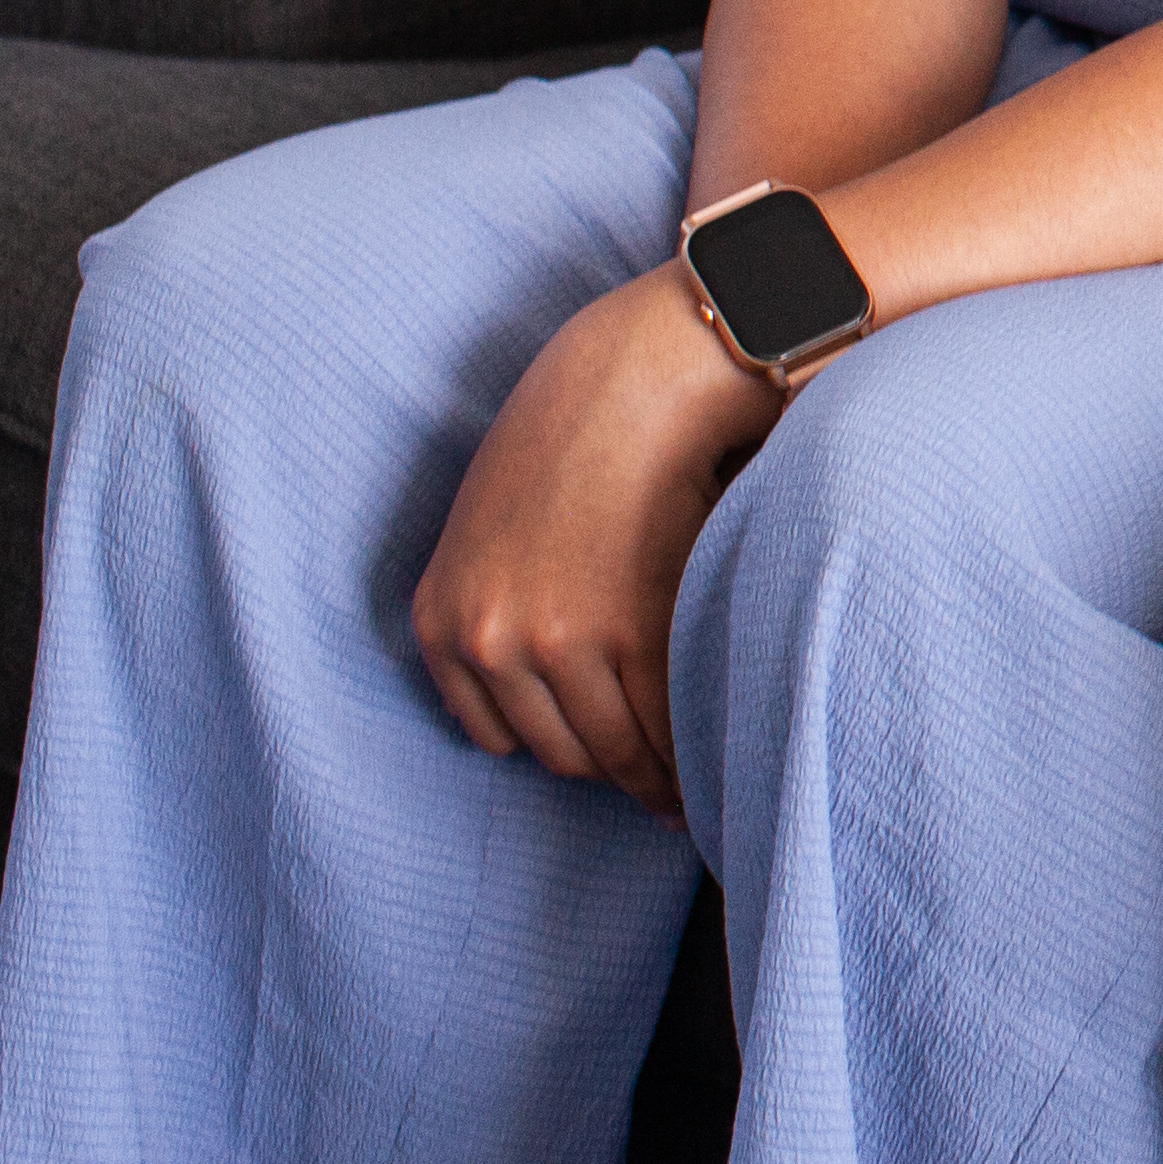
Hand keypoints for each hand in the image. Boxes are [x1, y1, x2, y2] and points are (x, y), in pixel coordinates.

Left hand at [411, 264, 777, 819]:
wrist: (639, 371)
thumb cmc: (579, 436)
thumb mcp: (495, 529)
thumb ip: (501, 608)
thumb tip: (551, 697)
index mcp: (442, 623)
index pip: (503, 737)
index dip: (566, 747)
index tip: (610, 759)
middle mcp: (486, 641)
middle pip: (563, 753)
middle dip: (618, 772)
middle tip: (667, 791)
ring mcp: (555, 640)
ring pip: (616, 750)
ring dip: (662, 776)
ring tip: (699, 788)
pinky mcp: (629, 627)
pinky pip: (664, 719)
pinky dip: (694, 746)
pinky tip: (720, 748)